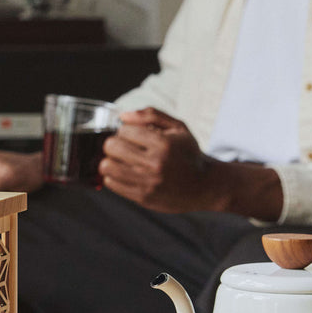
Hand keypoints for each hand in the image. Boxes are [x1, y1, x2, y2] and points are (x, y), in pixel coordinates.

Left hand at [100, 107, 224, 211]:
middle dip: (114, 143)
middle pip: (111, 147)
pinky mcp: (142, 197)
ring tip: (122, 160)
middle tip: (123, 147)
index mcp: (164, 144)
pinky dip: (113, 176)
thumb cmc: (188, 154)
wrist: (204, 186)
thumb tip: (123, 116)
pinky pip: (111, 183)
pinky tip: (124, 173)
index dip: (126, 130)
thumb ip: (151, 115)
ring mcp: (148, 183)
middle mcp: (155, 164)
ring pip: (107, 166)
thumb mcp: (178, 128)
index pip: (124, 130)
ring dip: (111, 160)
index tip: (133, 136)